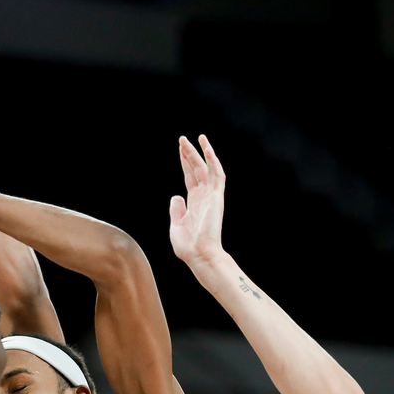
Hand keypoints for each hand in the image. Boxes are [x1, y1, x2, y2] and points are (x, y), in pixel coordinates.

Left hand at [169, 135, 225, 264]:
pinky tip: (207, 148)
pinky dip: (213, 161)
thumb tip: (176, 196)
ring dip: (201, 153)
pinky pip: (217, 175)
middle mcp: (203, 197)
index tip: (180, 150)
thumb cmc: (188, 246)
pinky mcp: (216, 197)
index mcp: (194, 203)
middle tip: (182, 139)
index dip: (185, 164)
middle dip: (190, 154)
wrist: (199, 255)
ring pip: (207, 168)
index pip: (190, 178)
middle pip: (197, 170)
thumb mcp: (176, 225)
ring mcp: (211, 196)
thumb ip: (176, 210)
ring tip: (194, 138)